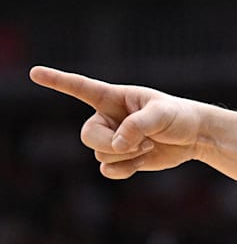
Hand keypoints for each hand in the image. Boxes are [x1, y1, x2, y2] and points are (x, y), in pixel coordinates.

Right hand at [30, 66, 203, 178]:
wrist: (194, 136)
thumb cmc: (179, 116)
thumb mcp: (162, 114)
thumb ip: (138, 125)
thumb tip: (117, 145)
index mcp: (113, 98)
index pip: (80, 88)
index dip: (57, 81)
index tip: (34, 72)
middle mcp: (107, 118)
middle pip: (87, 136)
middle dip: (111, 143)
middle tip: (142, 140)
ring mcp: (112, 139)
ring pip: (101, 154)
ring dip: (128, 155)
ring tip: (150, 144)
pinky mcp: (122, 158)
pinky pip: (108, 170)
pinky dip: (126, 169)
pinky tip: (143, 160)